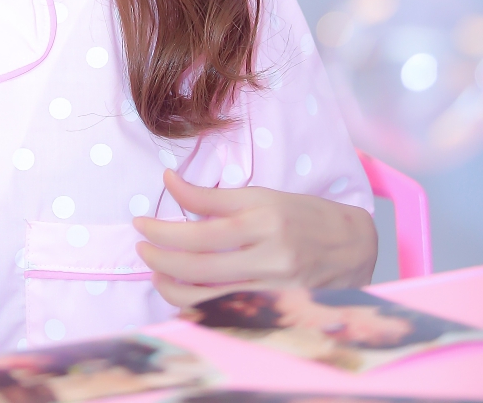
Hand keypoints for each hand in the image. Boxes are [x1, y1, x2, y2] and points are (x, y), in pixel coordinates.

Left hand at [134, 168, 376, 307]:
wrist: (354, 247)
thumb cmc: (304, 215)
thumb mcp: (263, 195)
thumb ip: (214, 196)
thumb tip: (170, 182)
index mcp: (264, 220)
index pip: (201, 230)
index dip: (164, 230)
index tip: (141, 222)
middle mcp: (270, 257)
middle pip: (200, 267)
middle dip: (161, 258)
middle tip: (142, 248)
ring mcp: (275, 289)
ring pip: (210, 299)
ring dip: (173, 289)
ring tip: (157, 273)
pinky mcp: (277, 311)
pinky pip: (228, 314)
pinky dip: (200, 308)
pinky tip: (185, 295)